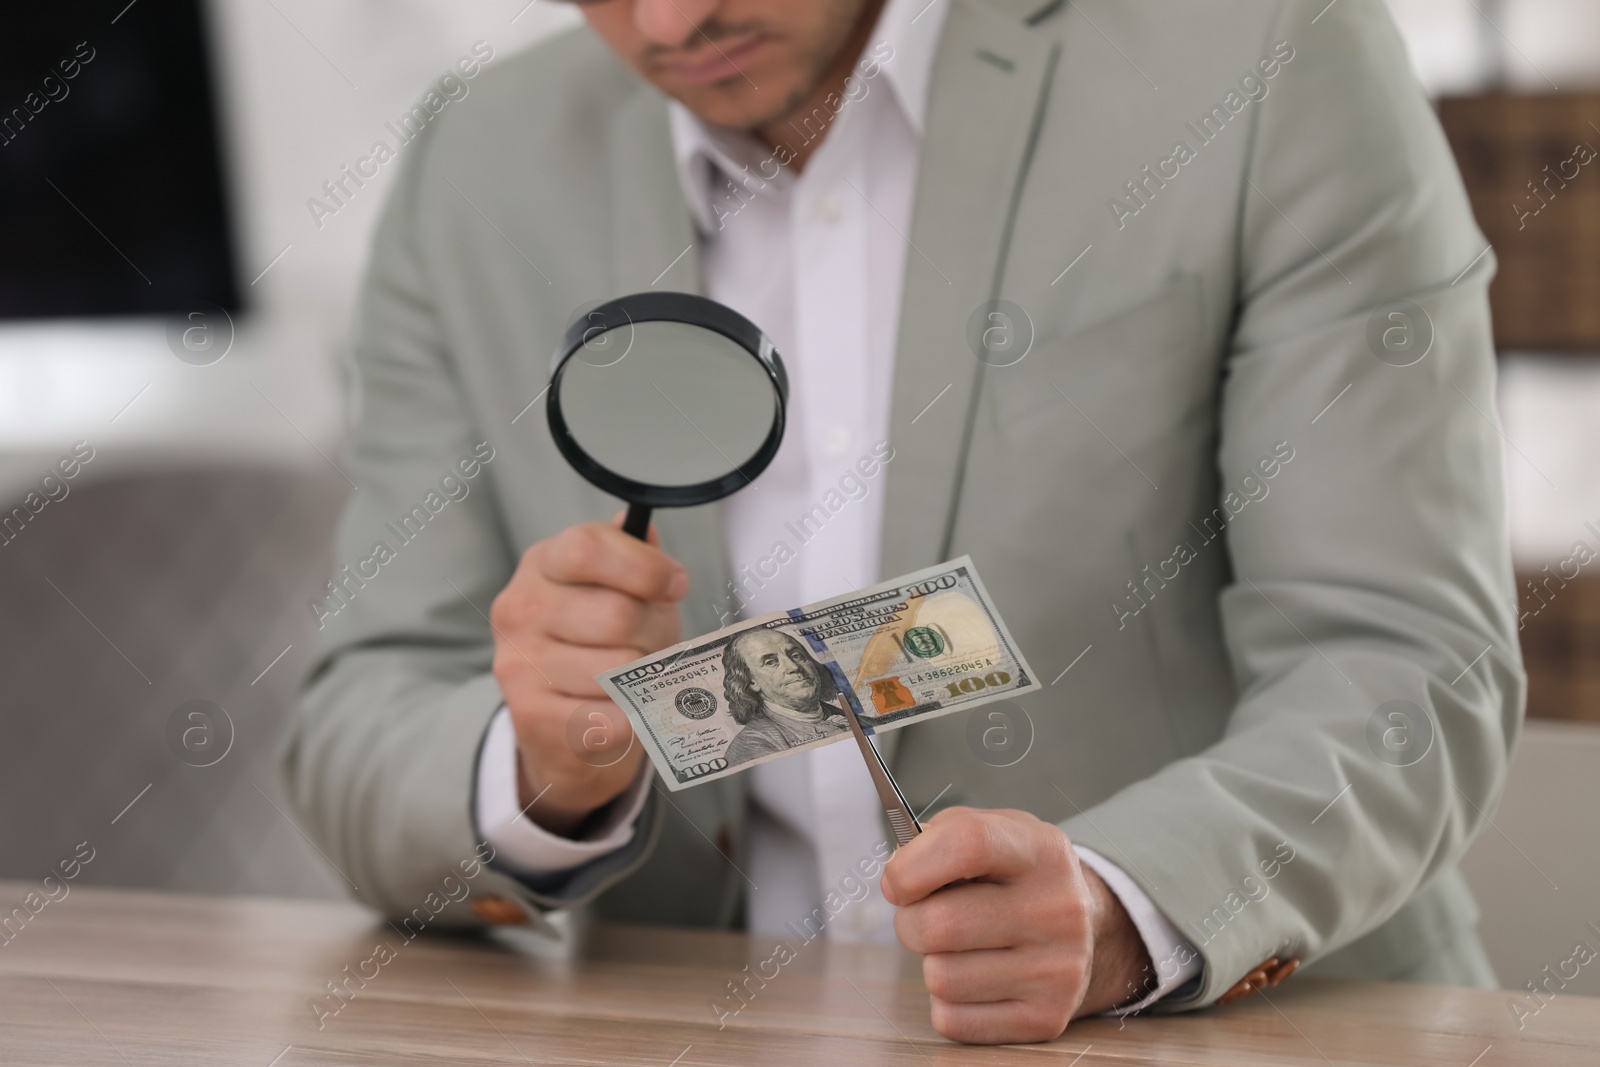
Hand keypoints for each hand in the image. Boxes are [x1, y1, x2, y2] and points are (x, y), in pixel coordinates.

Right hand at [489, 517, 687, 836]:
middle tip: (652, 647)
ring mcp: (518, 663)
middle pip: (617, 614)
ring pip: (619, 668)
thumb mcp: (622, 592)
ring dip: (643, 680)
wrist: (567, 728)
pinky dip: (632, 718)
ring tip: (632, 681)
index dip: (643, 567)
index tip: (675, 586)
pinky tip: (618, 712)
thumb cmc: (606, 646)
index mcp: (543, 564)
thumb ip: (633, 559)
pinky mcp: (530, 715)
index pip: (586, 548)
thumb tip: (644, 529)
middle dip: (653, 635)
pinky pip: (612, 714)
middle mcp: (520, 608)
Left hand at [880, 807, 1151, 1043]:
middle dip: (910, 922)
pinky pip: (953, 1020)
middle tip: (924, 917)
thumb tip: (896, 881)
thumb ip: (939, 838)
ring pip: (941, 977)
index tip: (896, 882)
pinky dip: (948, 1003)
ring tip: (959, 948)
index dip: (913, 866)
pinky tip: (975, 980)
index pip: (968, 844)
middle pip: (940, 923)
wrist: (1088, 928)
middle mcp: (1058, 909)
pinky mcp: (1045, 1018)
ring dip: (933, 964)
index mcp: (1041, 851)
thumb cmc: (1018, 876)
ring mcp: (1056, 969)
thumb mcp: (994, 831)